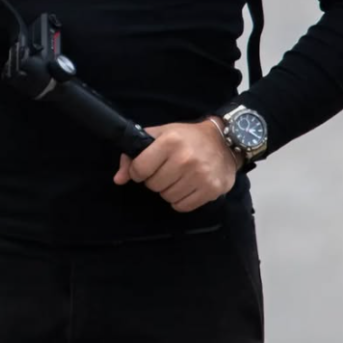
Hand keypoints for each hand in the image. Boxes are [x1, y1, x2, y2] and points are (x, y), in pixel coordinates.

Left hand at [113, 119, 239, 212]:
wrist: (223, 142)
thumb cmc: (187, 137)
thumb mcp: (160, 136)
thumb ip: (135, 154)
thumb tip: (118, 179)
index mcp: (170, 141)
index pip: (140, 168)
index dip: (139, 171)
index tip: (145, 168)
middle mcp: (185, 158)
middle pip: (154, 185)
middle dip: (155, 180)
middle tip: (166, 170)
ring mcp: (199, 175)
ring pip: (167, 197)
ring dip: (168, 190)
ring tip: (178, 177)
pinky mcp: (210, 190)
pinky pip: (182, 206)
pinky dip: (180, 200)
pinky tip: (187, 186)